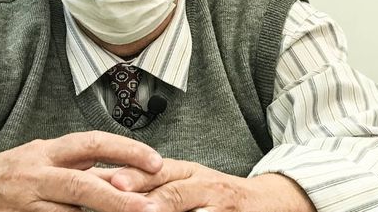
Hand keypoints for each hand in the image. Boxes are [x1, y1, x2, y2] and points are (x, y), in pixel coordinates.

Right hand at [0, 131, 162, 211]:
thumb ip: (79, 167)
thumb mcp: (42, 159)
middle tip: (151, 208)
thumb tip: (126, 173)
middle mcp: (36, 174)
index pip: (92, 143)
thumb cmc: (8, 174)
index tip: (157, 161)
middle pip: (82, 185)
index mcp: (47, 151)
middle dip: (119, 199)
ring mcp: (25, 203)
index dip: (126, 150)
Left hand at [95, 159, 313, 211]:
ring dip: (167, 208)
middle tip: (122, 196)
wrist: (265, 201)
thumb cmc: (217, 194)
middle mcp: (202, 183)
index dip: (135, 176)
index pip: (157, 171)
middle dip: (148, 192)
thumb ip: (157, 185)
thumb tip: (114, 185)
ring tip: (146, 211)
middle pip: (172, 188)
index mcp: (187, 171)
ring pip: (189, 205)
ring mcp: (218, 203)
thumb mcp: (189, 182)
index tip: (111, 181)